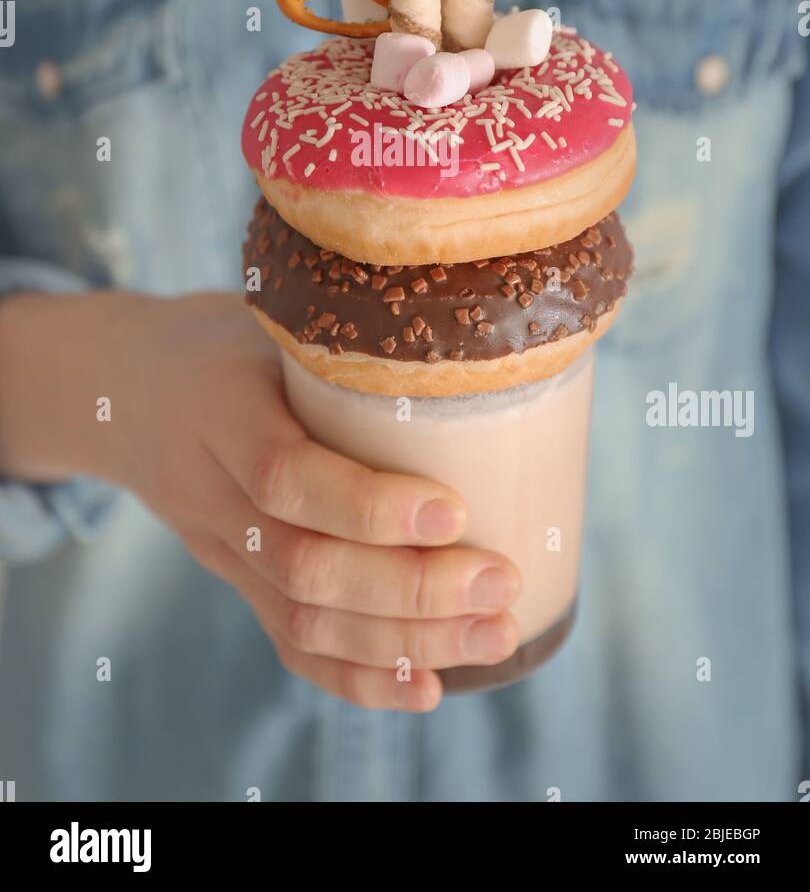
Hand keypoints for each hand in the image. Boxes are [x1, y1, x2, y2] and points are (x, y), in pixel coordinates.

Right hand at [0, 290, 521, 709]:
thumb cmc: (223, 337)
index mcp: (219, 408)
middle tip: (502, 581)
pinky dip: (361, 678)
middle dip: (413, 590)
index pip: (283, 474)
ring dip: (408, 642)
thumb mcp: (268, 313)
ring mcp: (220, 545)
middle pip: (303, 566)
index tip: (455, 510)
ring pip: (303, 620)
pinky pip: (289, 645)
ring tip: (495, 633)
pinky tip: (430, 686)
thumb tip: (475, 343)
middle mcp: (211, 488)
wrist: (122, 388)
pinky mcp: (236, 578)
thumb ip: (348, 334)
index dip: (368, 506)